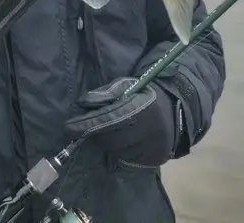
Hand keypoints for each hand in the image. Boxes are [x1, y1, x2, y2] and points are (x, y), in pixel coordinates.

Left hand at [65, 78, 180, 166]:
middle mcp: (150, 130)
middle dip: (94, 135)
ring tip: (101, 134)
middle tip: (82, 131)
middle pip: (111, 139)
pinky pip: (128, 160)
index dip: (87, 124)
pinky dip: (117, 151)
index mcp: (143, 107)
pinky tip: (116, 142)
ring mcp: (153, 148)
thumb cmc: (144, 95)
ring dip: (105, 144)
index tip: (69, 128)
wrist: (175, 111)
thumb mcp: (126, 86)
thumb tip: (83, 104)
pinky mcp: (154, 160)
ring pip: (118, 152)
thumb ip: (106, 93)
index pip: (109, 119)